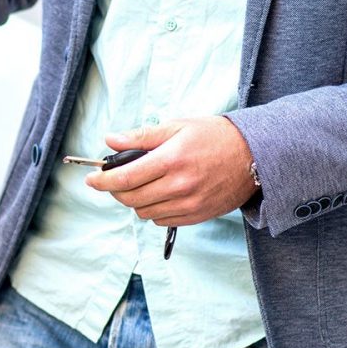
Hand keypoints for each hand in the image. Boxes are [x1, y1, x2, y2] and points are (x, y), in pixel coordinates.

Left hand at [85, 116, 257, 226]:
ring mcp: (190, 203)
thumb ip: (141, 136)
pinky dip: (153, 211)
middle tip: (114, 180)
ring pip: (145, 212)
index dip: (102, 180)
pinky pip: (163, 220)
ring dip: (134, 201)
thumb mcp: (177, 126)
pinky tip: (159, 196)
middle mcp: (179, 185)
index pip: (125, 178)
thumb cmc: (215, 136)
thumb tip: (110, 140)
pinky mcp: (198, 215)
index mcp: (171, 160)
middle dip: (115, 191)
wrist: (255, 155)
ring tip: (140, 185)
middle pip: (131, 199)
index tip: (91, 179)